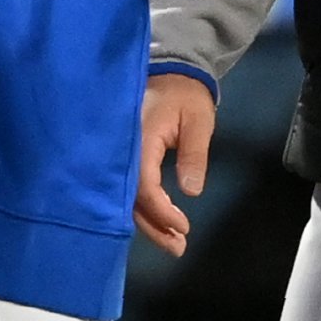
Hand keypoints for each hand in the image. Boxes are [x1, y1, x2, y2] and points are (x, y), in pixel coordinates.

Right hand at [134, 73, 216, 256]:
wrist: (172, 72)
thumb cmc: (186, 95)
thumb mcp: (198, 121)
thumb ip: (193, 155)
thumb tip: (190, 190)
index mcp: (139, 137)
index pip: (142, 183)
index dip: (160, 210)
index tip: (183, 227)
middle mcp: (124, 148)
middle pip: (130, 196)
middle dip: (154, 226)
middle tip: (177, 248)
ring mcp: (123, 152)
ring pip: (129, 195)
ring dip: (150, 222)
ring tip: (173, 244)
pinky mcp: (126, 156)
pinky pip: (130, 186)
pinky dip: (145, 207)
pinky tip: (160, 222)